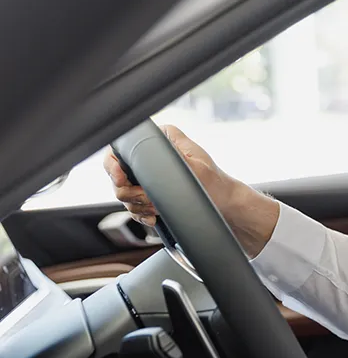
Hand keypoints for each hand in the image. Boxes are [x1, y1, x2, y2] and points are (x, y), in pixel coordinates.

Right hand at [103, 124, 278, 255]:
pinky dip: (142, 215)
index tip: (121, 180)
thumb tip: (150, 145)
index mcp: (160, 140)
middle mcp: (151, 157)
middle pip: (116, 176)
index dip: (113, 167)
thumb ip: (170, 155)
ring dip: (139, 205)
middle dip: (131, 193)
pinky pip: (133, 207)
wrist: (224, 206)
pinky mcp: (150, 195)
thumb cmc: (214, 184)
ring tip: (158, 208)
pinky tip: (155, 217)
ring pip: (124, 194)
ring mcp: (148, 178)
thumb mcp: (194, 166)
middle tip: (148, 200)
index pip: (119, 149)